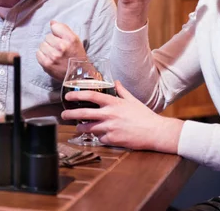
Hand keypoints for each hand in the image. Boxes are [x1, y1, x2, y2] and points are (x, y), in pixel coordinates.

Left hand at [36, 21, 85, 80]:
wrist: (78, 75)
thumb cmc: (76, 56)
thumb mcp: (75, 40)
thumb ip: (63, 29)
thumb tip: (51, 22)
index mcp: (70, 39)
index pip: (55, 27)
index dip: (57, 32)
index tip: (60, 37)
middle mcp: (62, 46)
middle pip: (48, 36)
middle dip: (52, 41)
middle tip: (58, 48)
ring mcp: (53, 56)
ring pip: (42, 44)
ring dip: (46, 48)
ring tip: (54, 54)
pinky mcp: (47, 64)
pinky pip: (38, 53)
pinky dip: (42, 55)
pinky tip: (49, 58)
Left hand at [60, 81, 182, 152]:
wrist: (156, 132)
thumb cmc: (145, 116)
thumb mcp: (133, 100)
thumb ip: (122, 91)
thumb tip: (115, 81)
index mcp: (114, 103)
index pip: (91, 96)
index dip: (77, 95)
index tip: (68, 96)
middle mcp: (110, 114)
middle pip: (84, 114)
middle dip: (70, 114)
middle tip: (63, 115)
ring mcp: (111, 128)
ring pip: (89, 128)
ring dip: (82, 128)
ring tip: (78, 128)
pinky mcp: (113, 140)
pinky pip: (100, 139)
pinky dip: (99, 138)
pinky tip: (102, 136)